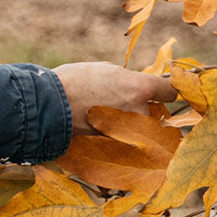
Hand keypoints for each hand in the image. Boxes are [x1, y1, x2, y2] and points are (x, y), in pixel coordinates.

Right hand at [52, 61, 178, 134]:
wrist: (47, 107)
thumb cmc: (71, 82)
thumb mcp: (102, 70)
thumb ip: (125, 78)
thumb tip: (132, 84)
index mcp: (140, 87)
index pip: (169, 91)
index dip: (163, 91)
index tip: (158, 92)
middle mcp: (140, 111)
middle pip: (153, 112)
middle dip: (140, 110)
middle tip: (117, 105)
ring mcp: (129, 132)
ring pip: (138, 128)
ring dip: (128, 125)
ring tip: (101, 118)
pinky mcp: (116, 146)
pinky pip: (123, 140)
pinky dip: (114, 136)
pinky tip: (95, 128)